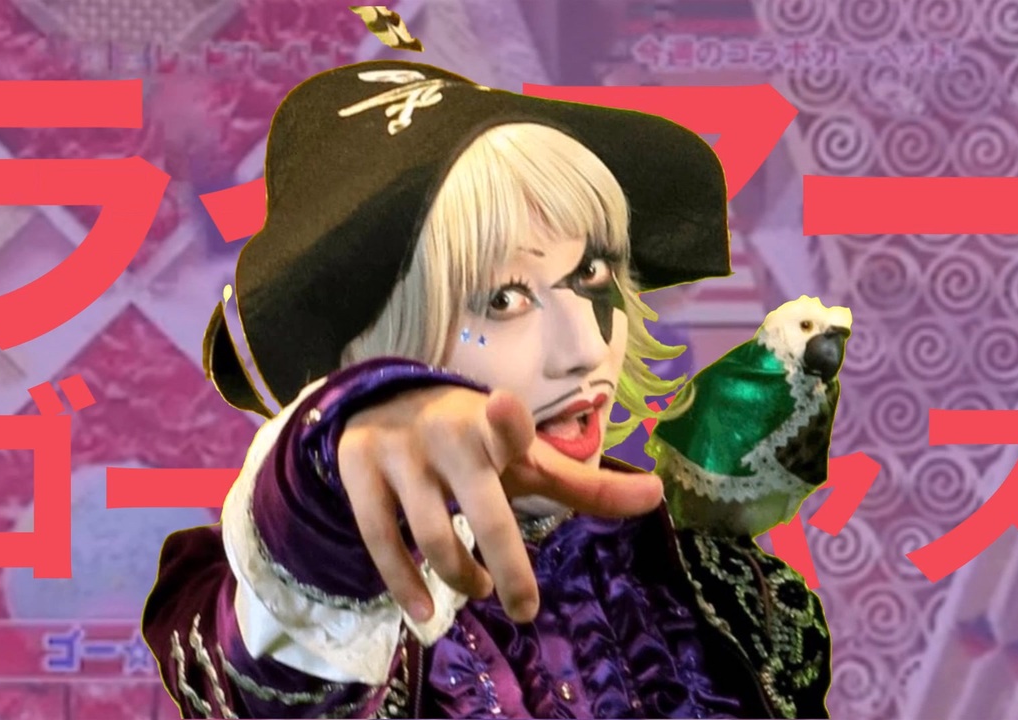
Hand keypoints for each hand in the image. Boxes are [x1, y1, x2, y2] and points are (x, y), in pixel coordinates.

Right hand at [337, 386, 662, 623]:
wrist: (381, 404)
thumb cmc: (472, 440)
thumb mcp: (523, 458)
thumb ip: (584, 485)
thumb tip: (657, 495)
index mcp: (494, 426)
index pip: (507, 426)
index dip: (508, 420)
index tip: (505, 407)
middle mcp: (447, 436)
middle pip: (482, 510)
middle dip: (508, 566)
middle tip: (527, 609)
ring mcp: (400, 455)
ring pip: (433, 537)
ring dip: (463, 577)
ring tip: (479, 590)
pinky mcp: (360, 473)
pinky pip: (380, 542)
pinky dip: (405, 585)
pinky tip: (425, 614)